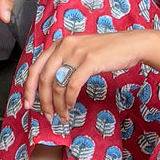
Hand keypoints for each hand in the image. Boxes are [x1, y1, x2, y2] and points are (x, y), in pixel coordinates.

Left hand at [23, 31, 151, 120]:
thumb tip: (50, 87)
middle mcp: (65, 45)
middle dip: (43, 101)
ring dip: (58, 105)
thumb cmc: (107, 51)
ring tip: (62, 116)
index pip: (35, 67)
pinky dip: (69, 99)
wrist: (132, 44)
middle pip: (44, 78)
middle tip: (47, 116)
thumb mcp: (80, 52)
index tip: (27, 105)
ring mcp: (77, 52)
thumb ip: (64, 63)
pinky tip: (71, 105)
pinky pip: (72, 85)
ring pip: (57, 84)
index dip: (28, 88)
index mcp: (59, 43)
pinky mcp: (90, 61)